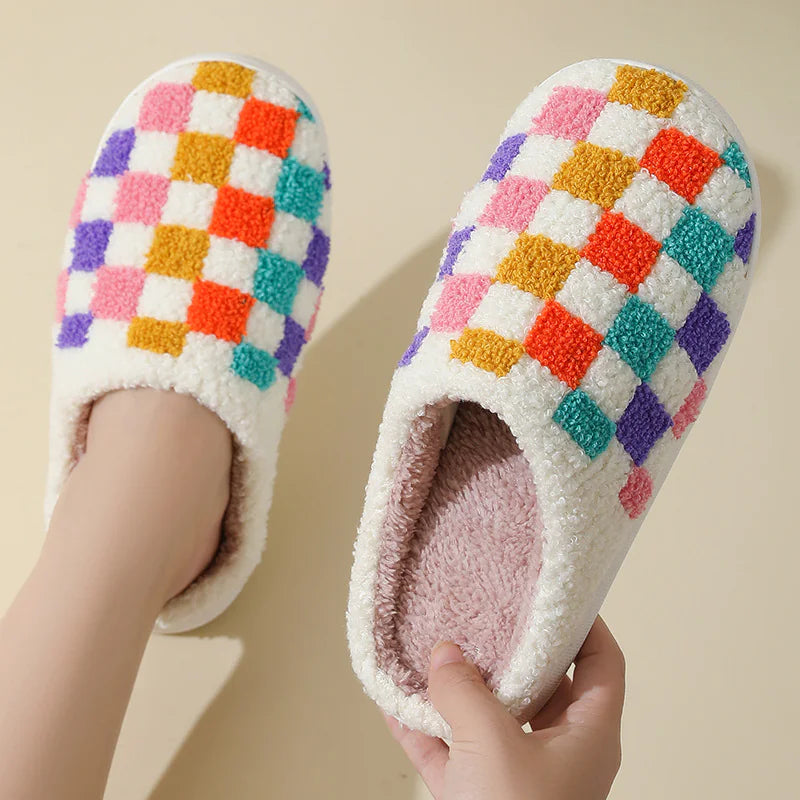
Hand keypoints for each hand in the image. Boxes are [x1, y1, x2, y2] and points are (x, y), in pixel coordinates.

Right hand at [385, 616, 624, 799]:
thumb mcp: (493, 745)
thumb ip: (465, 691)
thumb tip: (444, 654)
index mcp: (586, 734)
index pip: (603, 662)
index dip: (585, 623)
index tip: (556, 594)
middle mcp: (558, 751)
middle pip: (541, 684)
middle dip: (507, 651)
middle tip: (481, 613)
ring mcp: (518, 776)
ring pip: (491, 718)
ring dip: (458, 689)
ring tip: (432, 652)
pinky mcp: (480, 797)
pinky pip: (453, 752)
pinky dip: (426, 729)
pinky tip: (394, 702)